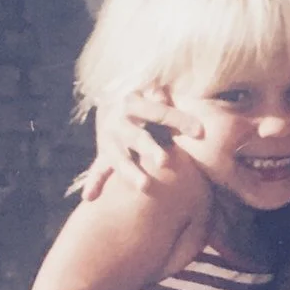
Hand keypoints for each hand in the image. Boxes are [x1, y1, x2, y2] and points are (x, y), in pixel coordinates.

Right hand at [82, 92, 201, 201]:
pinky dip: (94, 183)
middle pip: (138, 138)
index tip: (200, 132)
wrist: (108, 103)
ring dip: (131, 173)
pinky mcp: (104, 155)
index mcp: (133, 104)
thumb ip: (160, 97)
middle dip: (150, 149)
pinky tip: (90, 197)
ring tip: (144, 186)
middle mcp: (119, 123)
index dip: (179, 120)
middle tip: (165, 162)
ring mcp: (110, 141)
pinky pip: (98, 171)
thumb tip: (166, 96)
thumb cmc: (142, 101)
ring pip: (120, 160)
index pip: (159, 113)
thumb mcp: (149, 92)